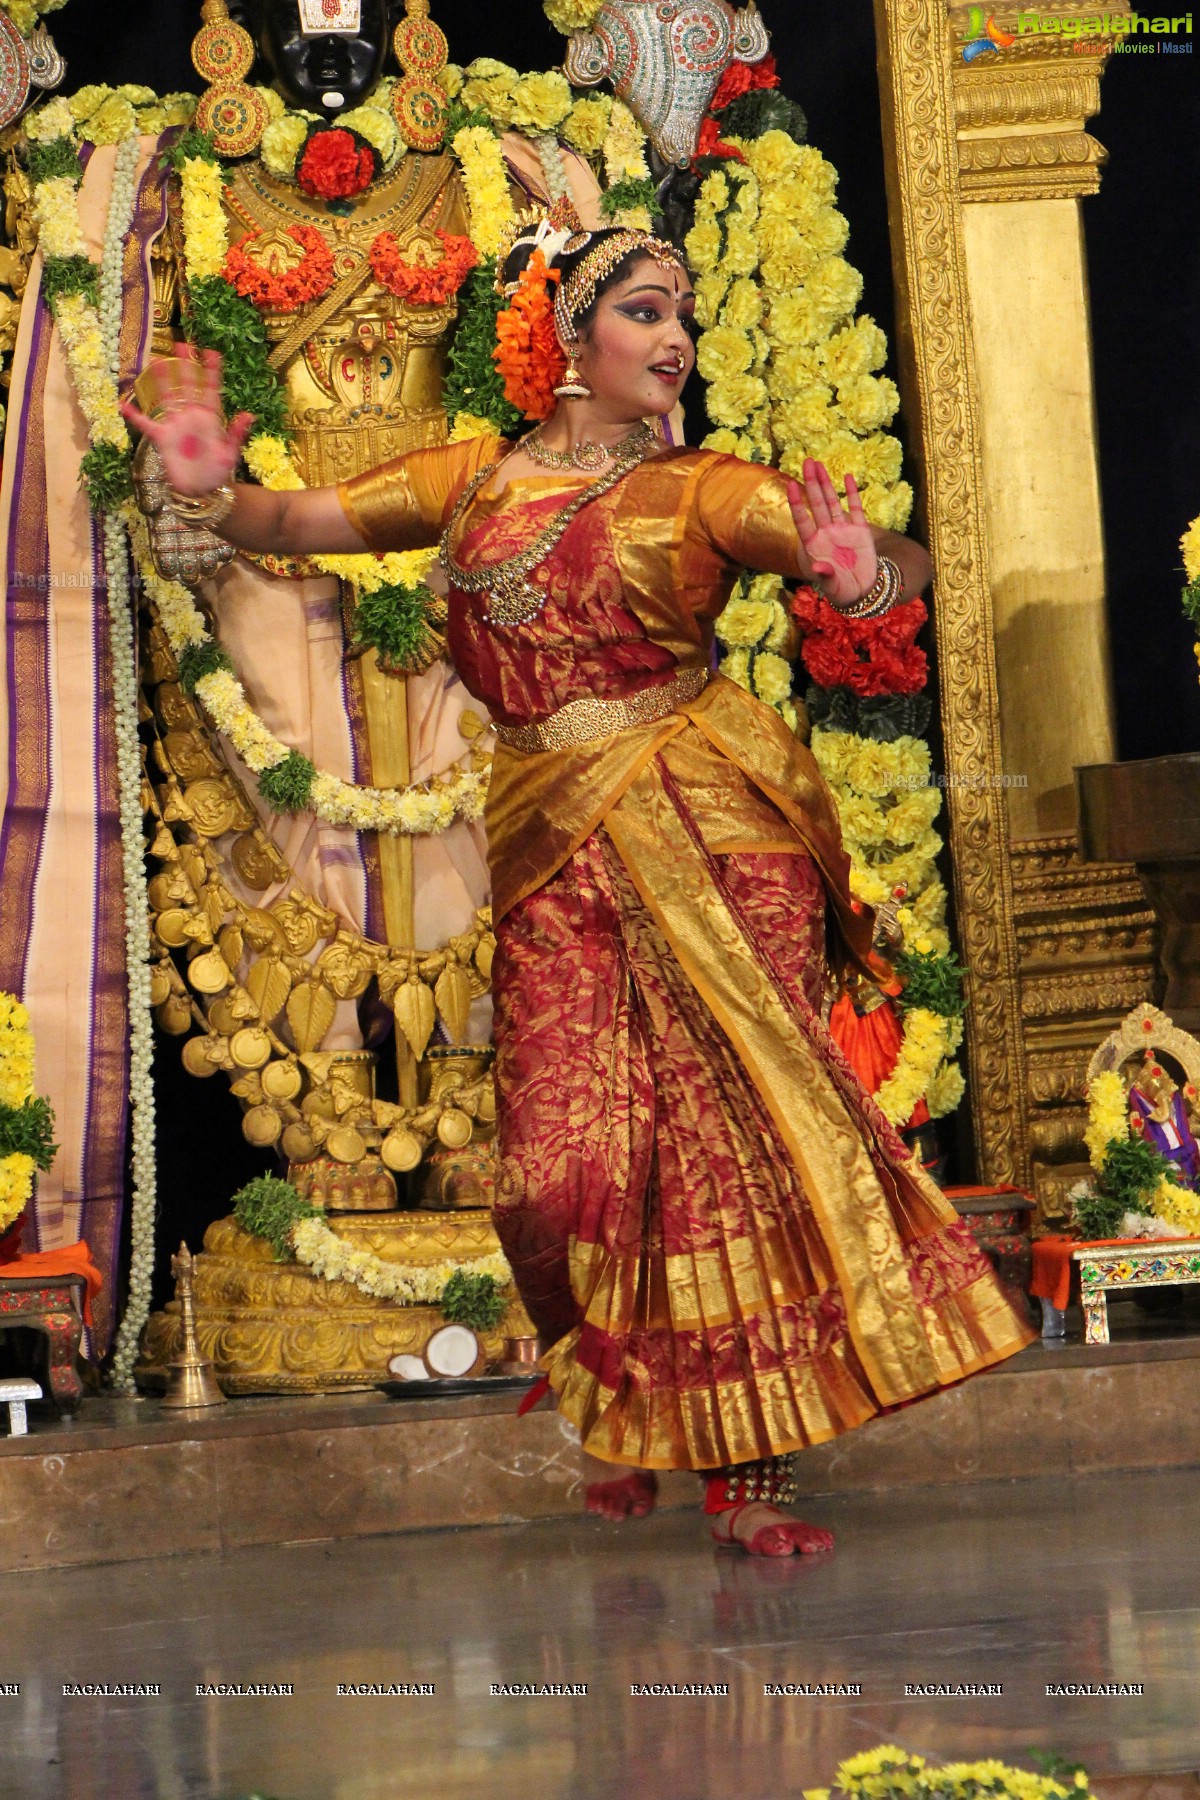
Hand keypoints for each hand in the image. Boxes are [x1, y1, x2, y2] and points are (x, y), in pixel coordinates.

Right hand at [120, 344, 252, 496]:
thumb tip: (249, 415)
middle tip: (183, 344)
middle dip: (185, 366)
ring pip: (167, 396)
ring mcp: (176, 425)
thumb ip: (236, 433)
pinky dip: (134, 416)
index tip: (212, 352)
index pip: (211, 389)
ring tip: (156, 361)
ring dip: (162, 380)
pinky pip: (145, 424)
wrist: (201, 490)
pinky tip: (123, 405)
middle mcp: (191, 416)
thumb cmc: (218, 472)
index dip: (212, 371)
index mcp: (210, 418)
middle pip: (187, 385)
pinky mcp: (162, 437)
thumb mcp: (230, 453)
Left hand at [786, 457, 877, 607]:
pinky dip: (852, 494)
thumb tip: (818, 568)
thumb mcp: (832, 587)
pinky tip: (848, 477)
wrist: (863, 593)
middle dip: (811, 483)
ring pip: (833, 502)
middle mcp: (826, 534)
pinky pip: (856, 509)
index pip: (803, 520)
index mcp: (814, 546)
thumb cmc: (841, 592)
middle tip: (807, 461)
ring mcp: (843, 530)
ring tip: (818, 465)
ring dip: (826, 484)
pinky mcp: (861, 531)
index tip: (791, 485)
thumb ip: (825, 576)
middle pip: (816, 503)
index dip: (797, 503)